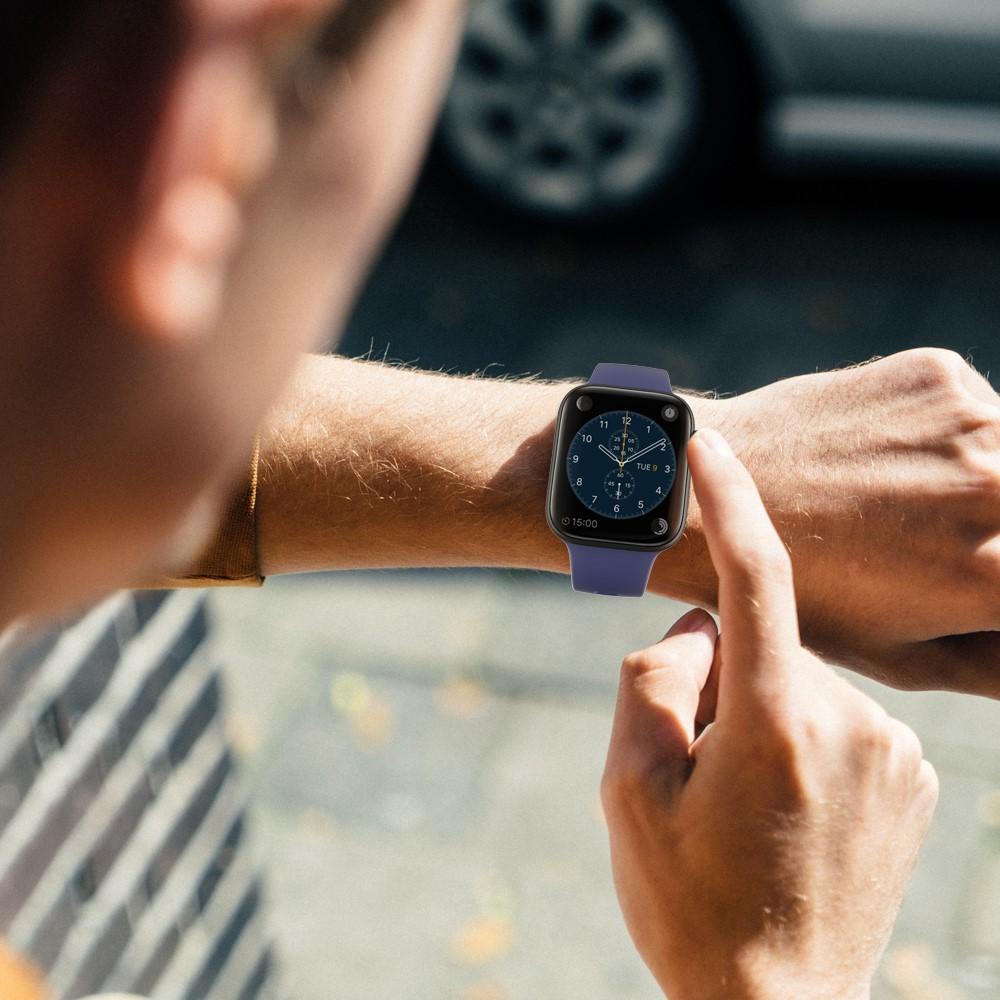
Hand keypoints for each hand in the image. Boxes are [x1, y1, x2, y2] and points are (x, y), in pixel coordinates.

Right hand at [603, 429, 937, 999]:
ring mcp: (896, 753)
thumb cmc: (688, 905)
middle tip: (690, 767)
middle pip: (760, 647)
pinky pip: (837, 718)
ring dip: (757, 715)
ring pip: (798, 682)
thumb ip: (654, 681)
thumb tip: (699, 630)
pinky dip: (799, 739)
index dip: (730, 502)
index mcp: (777, 722)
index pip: (758, 578)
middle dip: (715, 679)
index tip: (708, 446)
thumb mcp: (626, 791)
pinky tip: (783, 812)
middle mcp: (854, 723)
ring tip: (739, 806)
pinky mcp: (915, 778)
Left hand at [659, 348, 999, 697]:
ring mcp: (972, 421)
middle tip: (932, 542)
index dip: (992, 581)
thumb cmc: (800, 593)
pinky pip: (977, 407)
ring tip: (908, 503)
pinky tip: (888, 458)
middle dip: (992, 532)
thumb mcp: (903, 657)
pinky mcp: (939, 375)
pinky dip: (954, 435)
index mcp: (998, 576)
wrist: (703, 496)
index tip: (967, 576)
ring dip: (987, 477)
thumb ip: (995, 663)